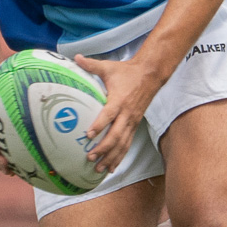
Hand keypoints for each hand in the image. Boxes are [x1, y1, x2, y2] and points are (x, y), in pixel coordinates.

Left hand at [72, 55, 165, 173]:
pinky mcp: (135, 126)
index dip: (99, 125)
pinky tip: (112, 168)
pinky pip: (127, 144)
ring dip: (111, 157)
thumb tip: (75, 57)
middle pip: (116, 135)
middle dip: (104, 148)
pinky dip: (119, 157)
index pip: (109, 115)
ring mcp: (132, 121)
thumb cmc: (127, 72)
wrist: (151, 75)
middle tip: (90, 157)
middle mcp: (127, 114)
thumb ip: (91, 65)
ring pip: (123, 144)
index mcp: (119, 99)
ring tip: (99, 169)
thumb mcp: (109, 67)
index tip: (88, 135)